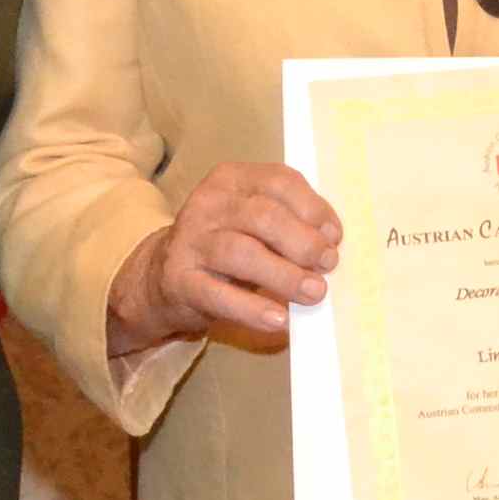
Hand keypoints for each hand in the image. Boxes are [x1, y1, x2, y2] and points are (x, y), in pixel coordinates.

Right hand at [109, 162, 341, 355]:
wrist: (164, 277)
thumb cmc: (226, 245)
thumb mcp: (254, 222)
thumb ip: (289, 222)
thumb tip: (330, 242)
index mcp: (232, 180)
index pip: (279, 181)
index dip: (313, 208)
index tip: (334, 237)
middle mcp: (208, 204)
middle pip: (262, 216)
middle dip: (302, 241)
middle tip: (327, 264)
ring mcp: (190, 241)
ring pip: (241, 252)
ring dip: (284, 274)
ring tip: (314, 292)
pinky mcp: (179, 280)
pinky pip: (218, 295)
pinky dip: (252, 309)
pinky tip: (279, 319)